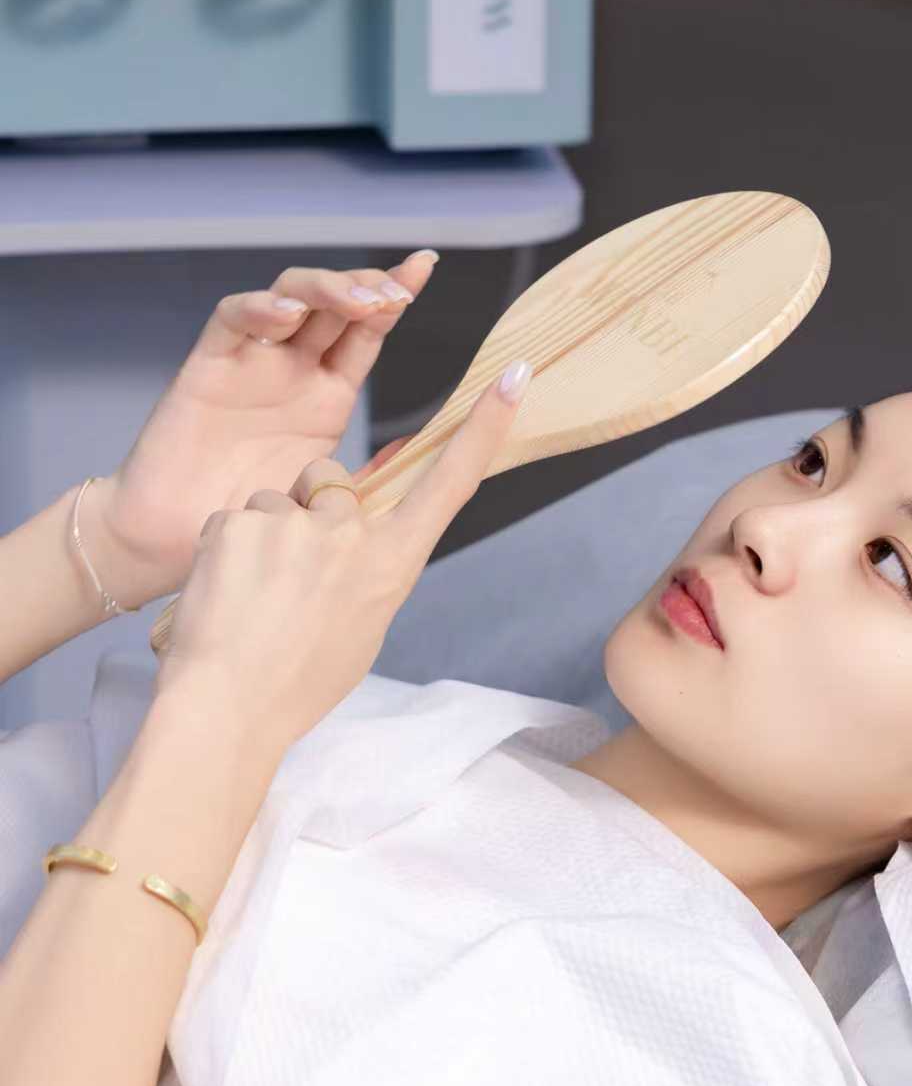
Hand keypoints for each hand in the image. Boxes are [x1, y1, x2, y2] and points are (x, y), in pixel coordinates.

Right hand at [84, 254, 439, 608]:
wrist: (176, 542)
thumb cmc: (248, 519)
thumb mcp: (327, 494)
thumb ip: (370, 469)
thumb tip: (423, 448)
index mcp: (328, 392)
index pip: (367, 329)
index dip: (394, 293)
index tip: (423, 267)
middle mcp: (292, 367)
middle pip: (334, 301)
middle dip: (368, 284)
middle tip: (397, 295)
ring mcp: (251, 361)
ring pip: (290, 296)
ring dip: (326, 289)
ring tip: (360, 302)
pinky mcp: (208, 365)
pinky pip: (233, 320)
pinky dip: (260, 309)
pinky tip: (289, 316)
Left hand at [151, 361, 530, 756]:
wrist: (227, 709)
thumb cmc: (295, 684)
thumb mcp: (361, 630)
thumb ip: (369, 572)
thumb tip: (359, 541)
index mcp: (391, 565)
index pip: (451, 483)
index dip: (484, 427)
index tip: (514, 375)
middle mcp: (351, 535)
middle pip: (330, 484)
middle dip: (307, 511)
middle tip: (283, 583)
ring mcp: (296, 523)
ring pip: (275, 501)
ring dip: (261, 535)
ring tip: (250, 597)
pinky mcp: (241, 520)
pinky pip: (232, 518)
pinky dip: (223, 549)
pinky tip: (222, 593)